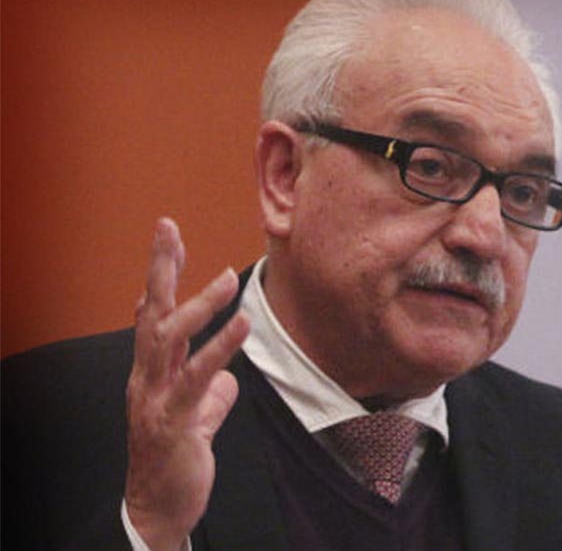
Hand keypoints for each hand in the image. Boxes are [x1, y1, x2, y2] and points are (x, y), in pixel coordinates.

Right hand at [124, 218, 249, 550]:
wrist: (159, 508)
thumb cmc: (175, 460)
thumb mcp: (196, 419)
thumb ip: (208, 395)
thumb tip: (227, 380)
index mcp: (152, 372)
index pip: (153, 313)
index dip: (162, 274)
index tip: (170, 236)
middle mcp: (147, 378)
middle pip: (151, 312)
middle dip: (160, 268)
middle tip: (167, 227)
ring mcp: (156, 398)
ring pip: (169, 339)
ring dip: (198, 305)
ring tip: (226, 276)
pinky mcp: (175, 420)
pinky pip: (197, 377)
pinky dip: (221, 347)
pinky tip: (242, 324)